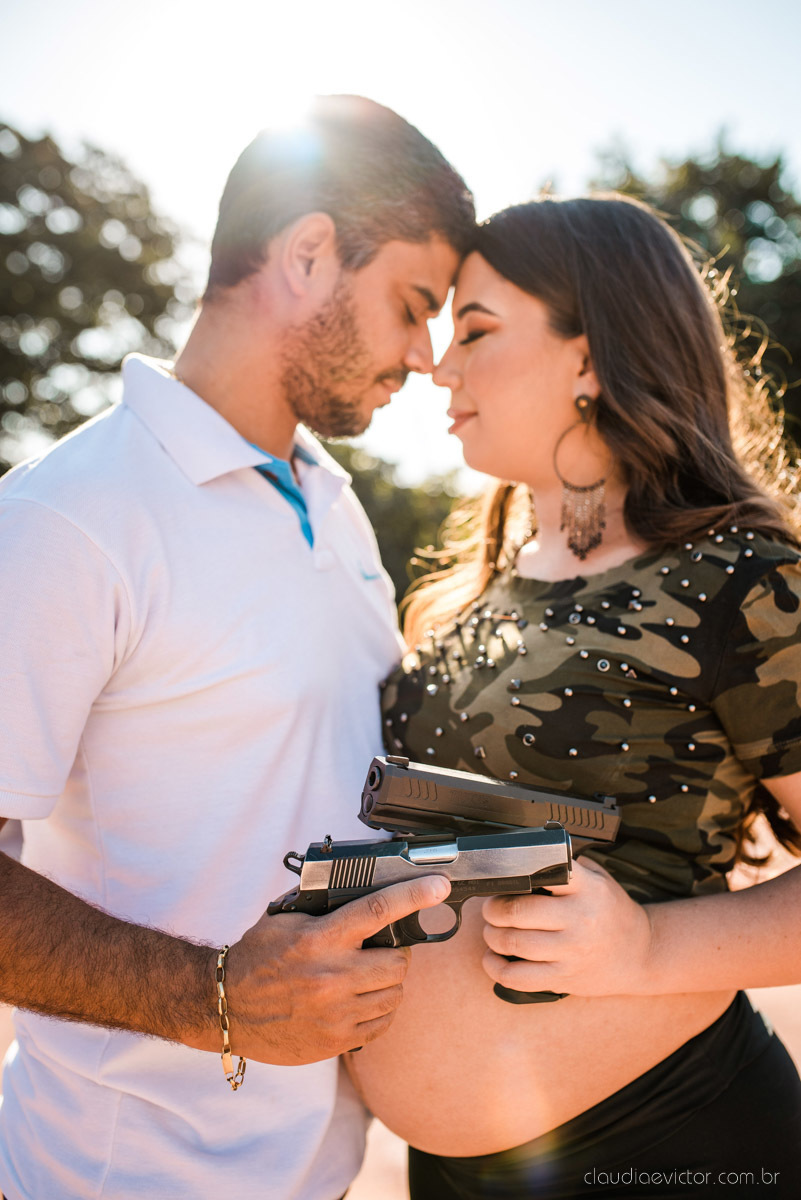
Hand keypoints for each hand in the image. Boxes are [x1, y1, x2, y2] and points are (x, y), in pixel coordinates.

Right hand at [224, 875, 450, 1064]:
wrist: (228, 1009)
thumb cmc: (257, 959)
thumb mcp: (284, 920)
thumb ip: (321, 904)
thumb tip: (357, 885)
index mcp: (320, 939)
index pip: (378, 910)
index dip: (414, 895)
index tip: (438, 886)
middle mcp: (333, 976)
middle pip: (399, 961)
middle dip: (397, 953)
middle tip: (382, 951)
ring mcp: (338, 1012)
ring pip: (394, 994)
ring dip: (389, 983)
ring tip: (368, 977)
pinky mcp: (338, 1041)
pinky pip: (382, 1023)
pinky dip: (379, 1010)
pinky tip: (360, 1001)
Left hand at [481, 857, 651, 997]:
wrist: (642, 952)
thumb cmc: (612, 912)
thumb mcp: (599, 879)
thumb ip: (567, 867)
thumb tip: (524, 861)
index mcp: (586, 888)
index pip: (541, 874)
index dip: (513, 878)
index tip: (502, 881)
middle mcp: (578, 919)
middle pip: (518, 912)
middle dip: (494, 909)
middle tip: (490, 909)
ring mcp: (571, 951)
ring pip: (514, 943)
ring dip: (492, 936)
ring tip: (492, 931)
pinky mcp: (564, 978)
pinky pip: (519, 977)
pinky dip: (497, 968)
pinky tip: (492, 960)